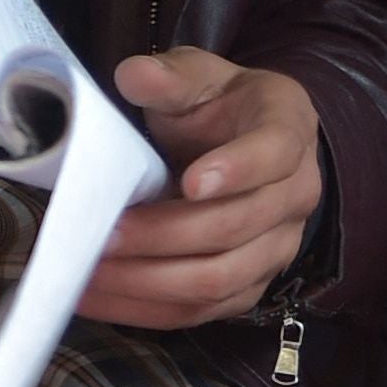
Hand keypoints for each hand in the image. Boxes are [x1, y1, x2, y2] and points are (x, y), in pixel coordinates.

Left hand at [76, 50, 324, 328]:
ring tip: (90, 271)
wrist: (242, 144)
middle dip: (164, 235)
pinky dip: (145, 310)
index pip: (274, 153)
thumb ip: (169, 76)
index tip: (190, 182)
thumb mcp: (197, 76)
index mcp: (288, 129)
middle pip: (236, 227)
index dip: (237, 170)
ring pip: (219, 279)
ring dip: (149, 281)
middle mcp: (296, 193)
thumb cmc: (216, 107)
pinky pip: (202, 311)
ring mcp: (277, 246)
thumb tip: (135, 75)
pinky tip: (97, 297)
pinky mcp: (249, 285)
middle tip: (104, 234)